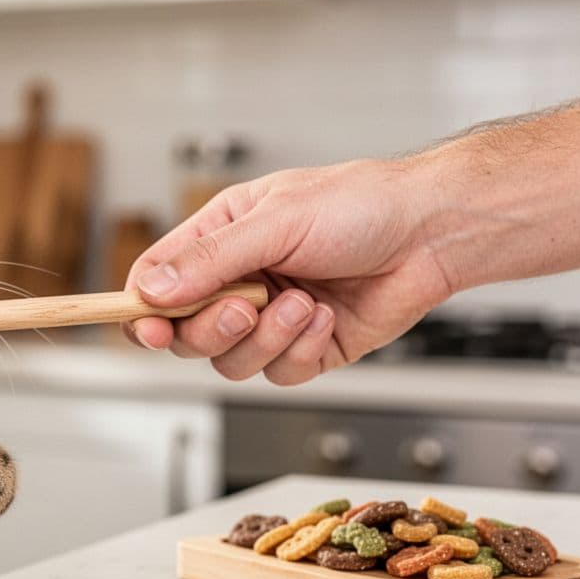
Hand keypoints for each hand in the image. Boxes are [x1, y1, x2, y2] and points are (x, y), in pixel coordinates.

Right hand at [124, 159, 455, 384]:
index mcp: (221, 239)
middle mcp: (242, 280)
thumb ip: (210, 259)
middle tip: (245, 308)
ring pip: (231, 361)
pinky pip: (279, 373)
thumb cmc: (363, 205)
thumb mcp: (276, 221)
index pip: (158, 281)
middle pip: (188, 333)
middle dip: (213, 328)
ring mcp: (273, 319)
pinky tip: (324, 315)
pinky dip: (300, 349)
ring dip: (266, 338)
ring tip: (302, 304)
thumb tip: (151, 288)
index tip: (148, 325)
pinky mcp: (307, 348)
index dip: (144, 309)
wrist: (434, 232)